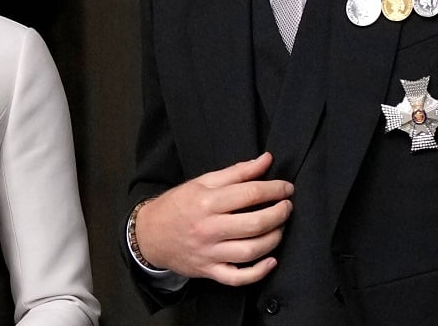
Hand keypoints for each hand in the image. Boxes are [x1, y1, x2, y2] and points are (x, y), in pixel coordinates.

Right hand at [135, 152, 293, 284]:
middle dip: (279, 214)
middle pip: (254, 223)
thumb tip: (266, 160)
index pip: (249, 193)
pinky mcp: (210, 270)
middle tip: (287, 207)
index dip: (274, 189)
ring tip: (279, 227)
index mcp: (206, 201)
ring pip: (250, 251)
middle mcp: (208, 228)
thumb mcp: (203, 182)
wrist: (151, 234)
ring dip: (274, 238)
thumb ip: (237, 172)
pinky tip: (271, 260)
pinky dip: (259, 272)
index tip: (286, 188)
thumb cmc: (178, 205)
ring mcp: (209, 252)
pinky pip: (238, 277)